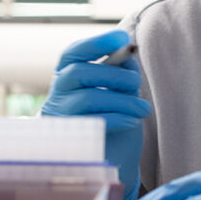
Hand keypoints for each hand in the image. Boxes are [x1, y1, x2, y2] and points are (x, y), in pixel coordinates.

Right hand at [42, 30, 150, 199]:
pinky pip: (93, 123)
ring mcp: (60, 119)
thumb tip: (126, 52)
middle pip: (78, 73)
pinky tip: (133, 121)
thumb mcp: (116, 93)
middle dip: (113, 74)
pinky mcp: (69, 140)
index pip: (72, 53)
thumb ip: (119, 71)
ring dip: (122, 100)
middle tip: (137, 84)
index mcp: (66, 78)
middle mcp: (56, 96)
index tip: (122, 37)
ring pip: (88, 98)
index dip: (96, 42)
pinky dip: (118, 118)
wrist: (108, 162)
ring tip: (143, 109)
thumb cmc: (112, 121)